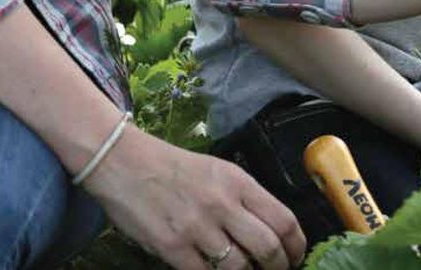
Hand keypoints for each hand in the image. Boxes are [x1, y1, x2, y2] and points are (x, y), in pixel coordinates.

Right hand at [84, 126, 305, 269]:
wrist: (125, 162)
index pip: (283, 220)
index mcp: (237, 181)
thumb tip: (269, 230)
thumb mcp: (216, 170)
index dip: (296, 246)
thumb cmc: (173, 167)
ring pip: (239, 268)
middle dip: (279, 267)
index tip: (296, 257)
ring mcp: (197, 228)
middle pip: (268, 249)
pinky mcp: (173, 248)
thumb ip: (242, 197)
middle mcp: (222, 203)